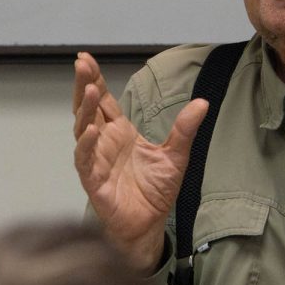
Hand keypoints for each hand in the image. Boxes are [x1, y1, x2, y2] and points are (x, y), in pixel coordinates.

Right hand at [73, 52, 207, 270]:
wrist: (149, 225)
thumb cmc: (155, 191)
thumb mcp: (176, 156)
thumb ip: (185, 129)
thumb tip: (203, 103)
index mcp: (119, 133)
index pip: (104, 100)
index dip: (94, 80)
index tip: (86, 59)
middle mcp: (104, 143)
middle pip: (88, 108)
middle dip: (84, 86)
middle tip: (81, 64)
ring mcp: (96, 161)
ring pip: (83, 129)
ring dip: (85, 110)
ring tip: (89, 90)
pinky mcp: (93, 181)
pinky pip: (85, 160)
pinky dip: (86, 145)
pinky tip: (91, 130)